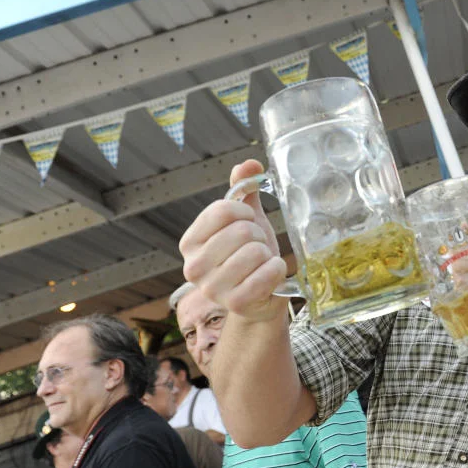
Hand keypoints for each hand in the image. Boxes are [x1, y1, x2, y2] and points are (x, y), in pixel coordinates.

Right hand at [179, 160, 287, 321]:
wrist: (260, 298)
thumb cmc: (250, 256)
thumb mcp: (245, 220)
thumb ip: (243, 189)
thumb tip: (250, 163)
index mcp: (190, 241)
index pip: (223, 210)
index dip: (245, 212)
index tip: (247, 223)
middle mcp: (193, 266)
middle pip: (241, 231)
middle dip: (258, 236)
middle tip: (256, 248)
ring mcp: (213, 288)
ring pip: (256, 252)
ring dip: (268, 254)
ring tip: (261, 264)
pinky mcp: (235, 303)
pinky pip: (268, 273)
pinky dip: (277, 270)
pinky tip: (270, 275)